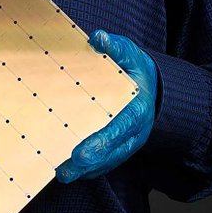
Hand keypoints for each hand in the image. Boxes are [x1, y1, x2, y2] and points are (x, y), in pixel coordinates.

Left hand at [56, 28, 158, 183]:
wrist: (150, 86)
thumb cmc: (135, 68)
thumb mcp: (129, 53)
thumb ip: (114, 47)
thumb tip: (98, 38)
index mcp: (138, 109)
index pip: (119, 129)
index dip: (100, 143)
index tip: (80, 154)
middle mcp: (135, 131)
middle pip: (112, 153)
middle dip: (88, 164)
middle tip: (65, 171)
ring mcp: (129, 143)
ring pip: (108, 162)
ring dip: (85, 171)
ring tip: (61, 174)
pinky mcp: (120, 148)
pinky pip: (105, 163)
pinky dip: (88, 169)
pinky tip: (67, 169)